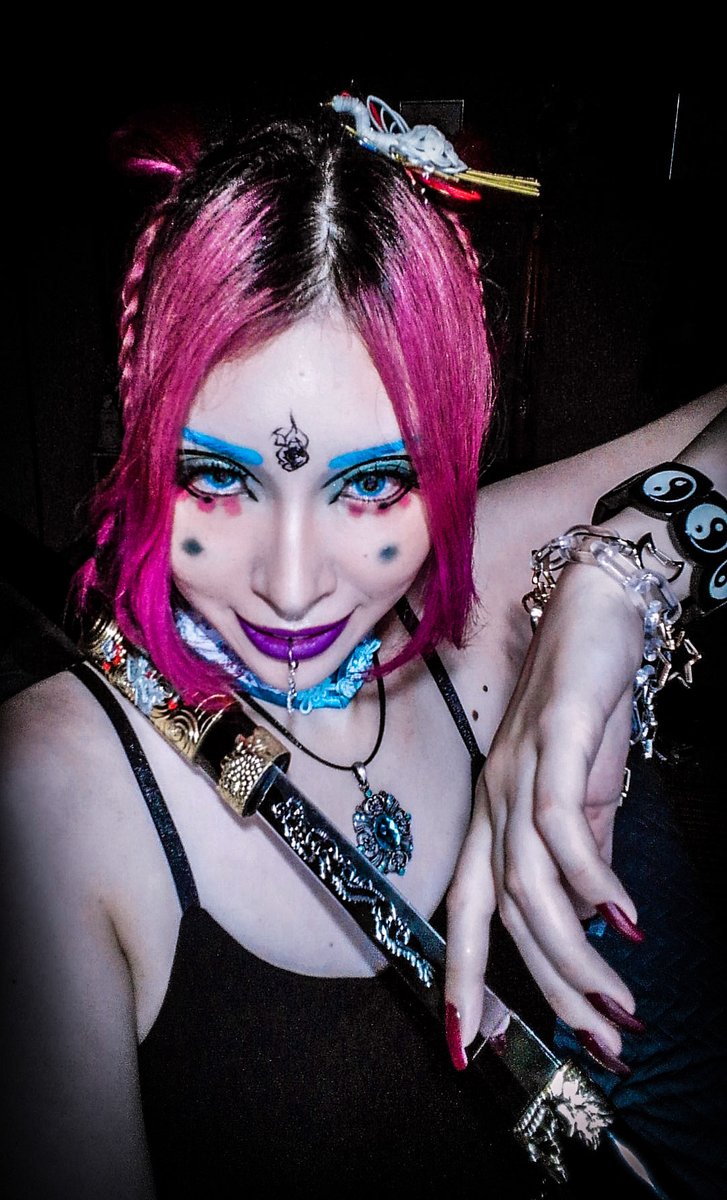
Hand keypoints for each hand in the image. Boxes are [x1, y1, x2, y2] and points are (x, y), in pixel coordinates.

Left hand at [445, 562, 645, 1071]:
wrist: (596, 618)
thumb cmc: (583, 710)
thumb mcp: (585, 799)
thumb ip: (583, 857)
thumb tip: (595, 922)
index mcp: (494, 820)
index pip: (468, 911)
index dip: (461, 977)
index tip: (467, 1045)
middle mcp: (493, 802)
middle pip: (504, 915)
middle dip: (547, 991)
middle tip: (603, 1046)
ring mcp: (519, 772)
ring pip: (530, 884)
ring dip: (576, 954)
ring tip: (622, 1004)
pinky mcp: (555, 742)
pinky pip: (560, 825)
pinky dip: (592, 879)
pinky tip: (626, 918)